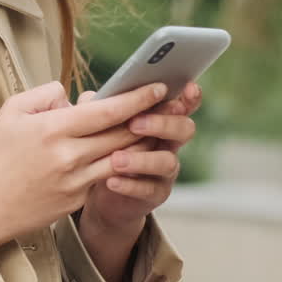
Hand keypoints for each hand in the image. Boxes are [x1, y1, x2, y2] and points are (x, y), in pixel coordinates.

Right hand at [0, 81, 168, 249]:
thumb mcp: (11, 112)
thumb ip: (45, 94)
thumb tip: (71, 95)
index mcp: (53, 129)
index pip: (107, 110)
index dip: (136, 97)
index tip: (157, 86)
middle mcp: (69, 156)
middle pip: (123, 134)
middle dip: (149, 116)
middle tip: (168, 102)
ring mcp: (76, 181)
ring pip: (122, 157)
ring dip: (141, 142)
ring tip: (154, 125)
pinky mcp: (77, 200)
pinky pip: (106, 177)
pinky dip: (120, 163)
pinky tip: (129, 151)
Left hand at [78, 82, 201, 235]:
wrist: (99, 187)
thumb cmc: (105, 145)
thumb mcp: (103, 124)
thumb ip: (101, 108)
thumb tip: (91, 98)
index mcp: (161, 120)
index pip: (183, 105)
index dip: (190, 97)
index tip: (187, 87)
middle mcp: (170, 143)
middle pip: (184, 129)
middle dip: (162, 124)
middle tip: (135, 124)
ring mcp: (166, 170)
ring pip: (167, 162)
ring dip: (142, 159)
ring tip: (116, 159)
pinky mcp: (155, 193)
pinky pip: (149, 189)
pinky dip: (130, 185)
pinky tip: (111, 180)